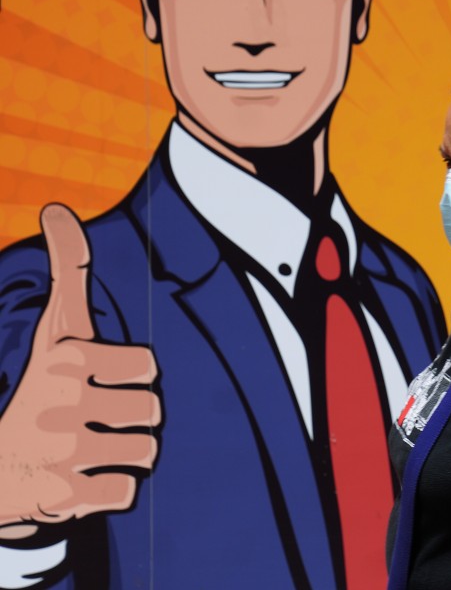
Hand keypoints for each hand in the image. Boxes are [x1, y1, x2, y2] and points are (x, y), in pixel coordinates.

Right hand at [0, 204, 159, 538]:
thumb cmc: (42, 386)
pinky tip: (80, 479)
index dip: (129, 377)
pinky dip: (110, 492)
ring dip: (124, 455)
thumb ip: (70, 272)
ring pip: (146, 451)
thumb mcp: (56, 328)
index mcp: (66, 358)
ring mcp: (61, 450)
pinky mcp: (62, 496)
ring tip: (88, 449)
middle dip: (129, 419)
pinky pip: (127, 492)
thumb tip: (58, 209)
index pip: (149, 367)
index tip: (95, 381)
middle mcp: (61, 402)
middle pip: (152, 412)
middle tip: (90, 421)